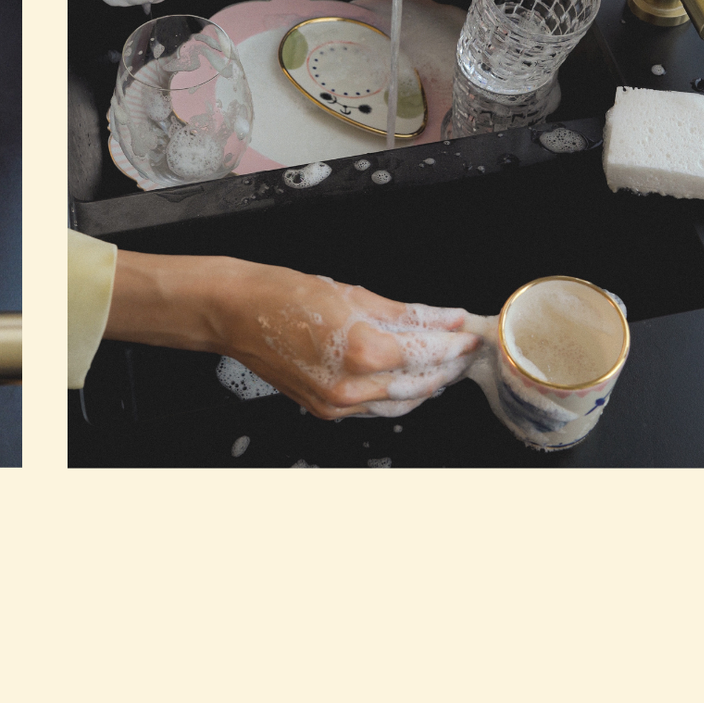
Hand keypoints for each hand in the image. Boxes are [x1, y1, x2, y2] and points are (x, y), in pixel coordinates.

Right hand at [105, 249, 478, 419]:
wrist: (233, 312)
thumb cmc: (280, 294)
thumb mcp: (353, 293)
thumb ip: (405, 312)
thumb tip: (443, 317)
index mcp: (363, 350)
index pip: (429, 351)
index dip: (456, 341)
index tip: (471, 332)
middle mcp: (352, 385)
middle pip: (421, 381)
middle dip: (447, 363)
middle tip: (463, 346)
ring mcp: (338, 403)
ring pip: (401, 401)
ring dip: (426, 383)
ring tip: (442, 362)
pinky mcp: (326, 409)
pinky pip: (375, 407)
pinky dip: (396, 393)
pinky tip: (405, 375)